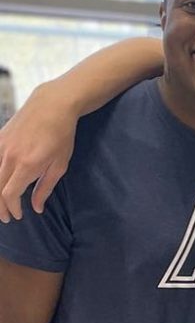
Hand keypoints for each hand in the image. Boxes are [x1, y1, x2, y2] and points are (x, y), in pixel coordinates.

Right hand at [0, 82, 77, 221]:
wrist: (51, 106)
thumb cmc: (61, 136)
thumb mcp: (60, 165)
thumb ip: (46, 188)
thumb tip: (37, 208)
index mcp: (27, 165)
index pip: (9, 195)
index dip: (12, 208)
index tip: (18, 215)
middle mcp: (9, 157)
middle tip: (6, 217)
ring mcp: (1, 146)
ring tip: (1, 202)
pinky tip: (1, 181)